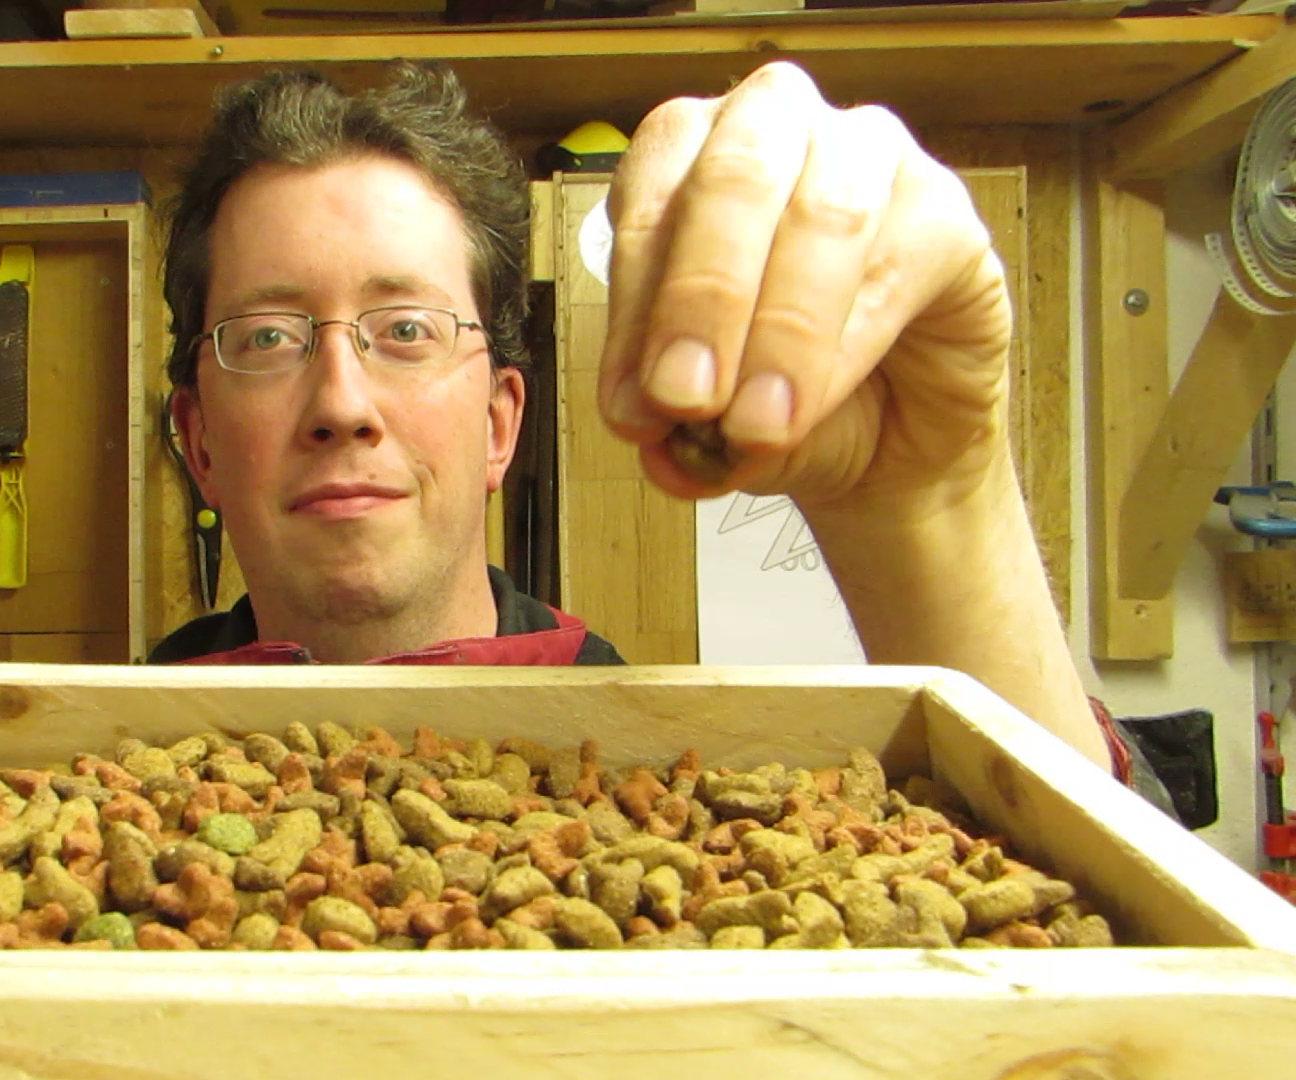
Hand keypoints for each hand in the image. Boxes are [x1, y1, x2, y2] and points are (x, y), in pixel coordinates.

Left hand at [598, 61, 1012, 517]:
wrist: (889, 449)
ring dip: (779, 331)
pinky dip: (845, 348)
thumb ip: (674, 415)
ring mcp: (870, 157)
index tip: (633, 408)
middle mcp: (778, 129)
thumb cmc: (785, 402)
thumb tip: (646, 425)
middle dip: (701, 298)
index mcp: (690, 156)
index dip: (634, 309)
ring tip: (756, 427)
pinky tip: (814, 406)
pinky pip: (896, 265)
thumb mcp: (709, 420)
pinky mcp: (946, 213)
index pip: (649, 199)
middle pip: (733, 178)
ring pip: (822, 215)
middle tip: (685, 400)